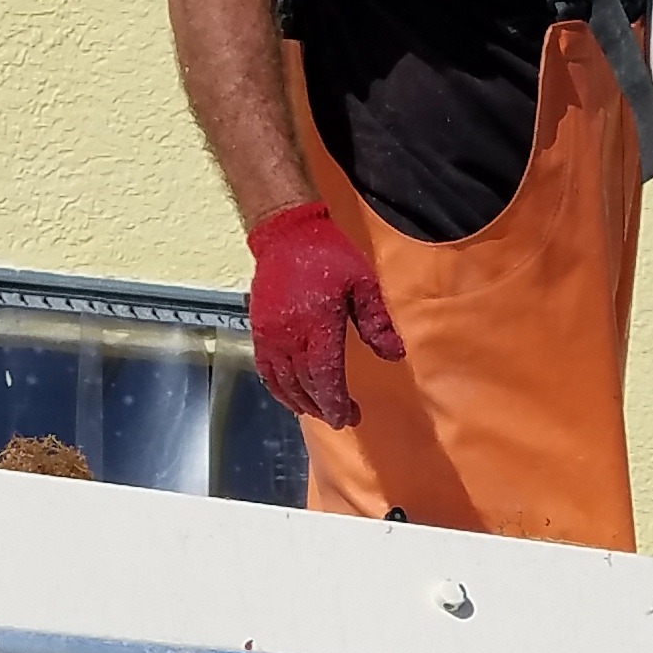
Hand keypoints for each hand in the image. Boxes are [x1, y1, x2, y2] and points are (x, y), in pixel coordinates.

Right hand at [245, 202, 404, 428]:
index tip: (348, 418)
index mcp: (318, 323)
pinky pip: (266, 371)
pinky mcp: (257, 332)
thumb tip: (394, 354)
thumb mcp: (363, 282)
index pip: (325, 375)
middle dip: (323, 406)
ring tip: (321, 411)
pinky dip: (279, 390)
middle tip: (342, 418)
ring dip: (302, 403)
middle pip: (304, 384)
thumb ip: (376, 321)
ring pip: (283, 383)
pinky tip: (292, 397)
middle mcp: (289, 335)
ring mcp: (269, 335)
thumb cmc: (330, 256)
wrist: (287, 235)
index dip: (335, 402)